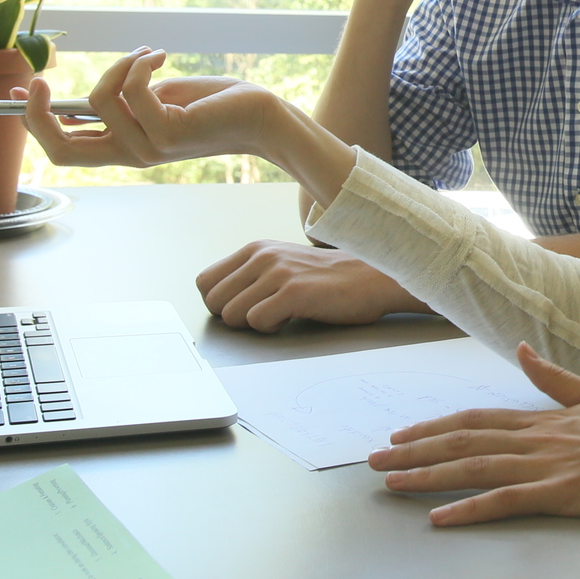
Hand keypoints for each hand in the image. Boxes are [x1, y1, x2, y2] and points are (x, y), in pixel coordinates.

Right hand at [17, 48, 282, 168]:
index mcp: (122, 149)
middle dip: (38, 111)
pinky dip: (138, 64)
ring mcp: (148, 147)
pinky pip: (131, 90)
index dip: (31, 121)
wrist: (258, 116)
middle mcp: (130, 155)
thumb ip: (118, 100)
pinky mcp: (169, 131)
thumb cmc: (209, 105)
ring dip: (118, 63)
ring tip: (147, 54)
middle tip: (40, 74)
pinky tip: (159, 56)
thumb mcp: (153, 99)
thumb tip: (77, 89)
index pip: (61, 149)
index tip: (19, 88)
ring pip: (97, 100)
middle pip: (59, 147)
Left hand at [196, 240, 430, 330]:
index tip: (244, 308)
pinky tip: (291, 319)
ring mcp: (277, 273)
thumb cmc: (330, 279)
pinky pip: (256, 322)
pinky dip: (270, 329)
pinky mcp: (294, 292)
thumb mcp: (284, 264)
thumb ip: (253, 275)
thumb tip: (218, 301)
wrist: (374, 278)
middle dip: (232, 317)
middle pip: (213, 301)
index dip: (220, 303)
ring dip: (252, 325)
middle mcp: (262, 256)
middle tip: (261, 315)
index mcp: (256, 249)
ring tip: (279, 315)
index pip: (205, 281)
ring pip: (231, 314)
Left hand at [368, 343, 579, 525]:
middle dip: (415, 451)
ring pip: (476, 468)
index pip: (476, 421)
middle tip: (374, 460)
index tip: (401, 435)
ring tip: (391, 482)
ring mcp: (549, 466)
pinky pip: (507, 501)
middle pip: (464, 442)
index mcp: (544, 420)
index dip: (434, 428)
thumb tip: (521, 349)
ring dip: (428, 475)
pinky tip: (440, 517)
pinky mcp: (563, 493)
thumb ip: (554, 378)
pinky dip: (470, 508)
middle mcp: (538, 440)